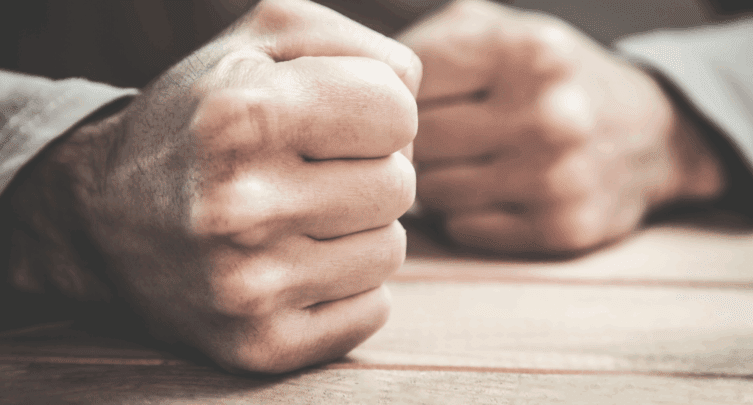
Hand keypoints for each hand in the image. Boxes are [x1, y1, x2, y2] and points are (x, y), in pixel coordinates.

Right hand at [8, 0, 419, 372]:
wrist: (109, 215)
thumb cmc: (202, 118)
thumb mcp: (260, 42)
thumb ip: (353, 44)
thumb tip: (411, 93)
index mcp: (239, 118)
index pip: (398, 111)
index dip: (377, 109)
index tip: (336, 119)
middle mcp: (239, 207)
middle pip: (401, 185)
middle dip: (369, 170)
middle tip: (312, 171)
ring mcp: (248, 287)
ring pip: (390, 250)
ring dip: (358, 230)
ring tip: (299, 216)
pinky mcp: (259, 344)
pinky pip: (372, 310)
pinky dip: (347, 285)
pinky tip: (296, 263)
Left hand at [399, 0, 725, 255]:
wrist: (648, 135)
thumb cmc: (551, 80)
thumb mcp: (505, 30)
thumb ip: (431, 41)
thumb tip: (356, 80)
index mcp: (528, 50)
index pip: (409, 87)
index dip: (400, 99)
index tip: (415, 103)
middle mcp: (548, 112)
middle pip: (418, 143)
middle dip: (417, 142)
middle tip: (440, 137)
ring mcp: (558, 176)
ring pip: (433, 193)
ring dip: (438, 181)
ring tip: (467, 162)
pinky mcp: (561, 228)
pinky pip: (464, 229)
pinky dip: (466, 213)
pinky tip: (492, 192)